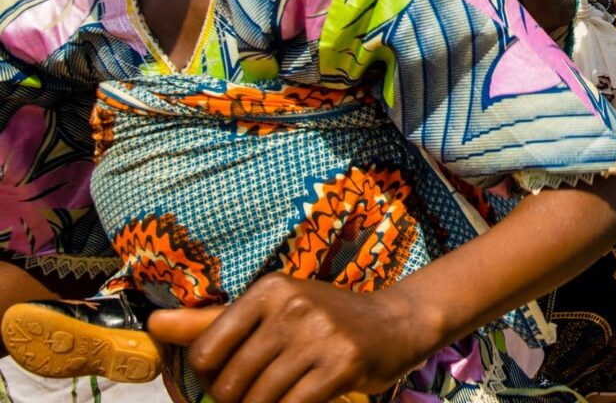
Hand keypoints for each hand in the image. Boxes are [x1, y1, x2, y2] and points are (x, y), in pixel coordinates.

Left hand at [148, 274, 432, 402]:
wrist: (396, 324)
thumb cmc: (324, 320)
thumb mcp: (272, 310)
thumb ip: (211, 322)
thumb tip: (154, 324)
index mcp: (268, 290)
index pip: (205, 352)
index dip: (210, 378)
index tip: (231, 378)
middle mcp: (292, 306)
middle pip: (230, 383)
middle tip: (259, 395)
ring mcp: (319, 335)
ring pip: (258, 401)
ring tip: (280, 398)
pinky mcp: (343, 364)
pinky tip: (301, 401)